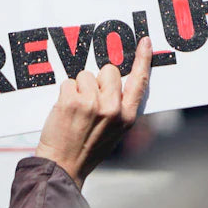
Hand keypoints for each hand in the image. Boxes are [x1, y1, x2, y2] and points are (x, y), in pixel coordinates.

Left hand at [35, 37, 152, 187]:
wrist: (63, 165)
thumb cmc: (88, 149)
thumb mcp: (115, 132)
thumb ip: (120, 107)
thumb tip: (115, 80)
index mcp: (127, 116)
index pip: (139, 80)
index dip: (143, 59)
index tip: (144, 42)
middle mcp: (113, 109)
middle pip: (108, 70)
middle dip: (98, 80)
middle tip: (89, 102)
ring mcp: (92, 104)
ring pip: (86, 75)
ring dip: (79, 88)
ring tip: (76, 111)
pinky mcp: (72, 101)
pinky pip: (69, 82)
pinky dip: (64, 93)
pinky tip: (65, 111)